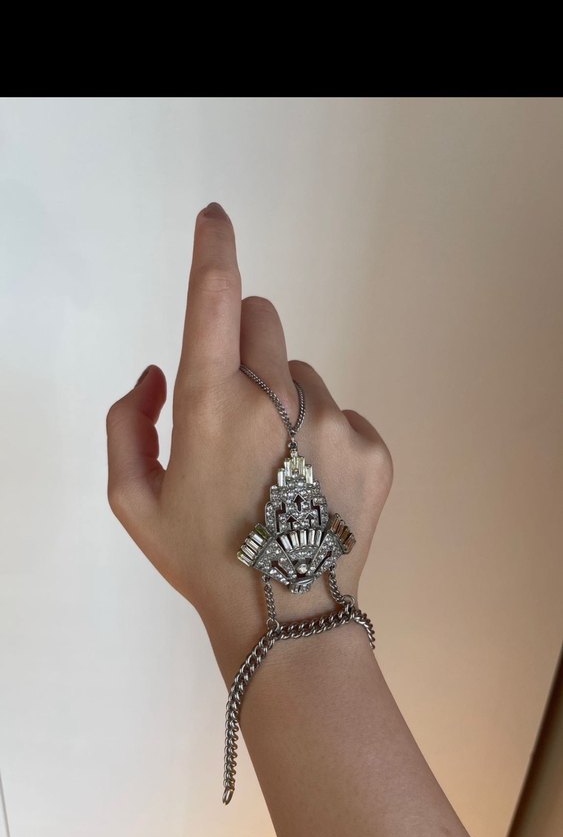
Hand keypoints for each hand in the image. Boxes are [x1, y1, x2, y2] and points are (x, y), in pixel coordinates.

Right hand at [106, 203, 392, 658]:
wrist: (284, 619)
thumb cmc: (200, 561)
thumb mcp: (133, 502)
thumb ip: (127, 424)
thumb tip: (156, 376)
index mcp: (211, 404)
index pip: (215, 299)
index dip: (214, 248)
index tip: (215, 217)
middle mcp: (276, 399)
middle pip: (266, 320)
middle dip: (246, 349)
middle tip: (238, 413)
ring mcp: (333, 421)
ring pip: (304, 375)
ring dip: (286, 402)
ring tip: (277, 473)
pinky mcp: (374, 447)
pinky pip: (343, 415)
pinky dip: (324, 438)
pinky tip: (310, 490)